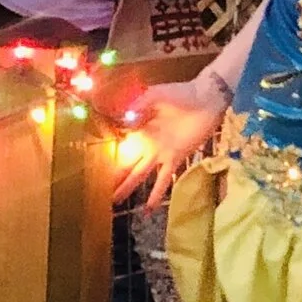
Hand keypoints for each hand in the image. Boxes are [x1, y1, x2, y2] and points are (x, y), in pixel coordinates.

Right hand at [111, 80, 227, 207]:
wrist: (207, 99)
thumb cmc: (182, 93)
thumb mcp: (156, 94)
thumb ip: (139, 104)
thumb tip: (124, 120)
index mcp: (140, 127)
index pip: (120, 145)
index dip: (108, 156)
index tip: (94, 169)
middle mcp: (147, 143)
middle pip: (126, 163)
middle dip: (114, 176)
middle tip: (99, 192)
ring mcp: (161, 153)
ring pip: (140, 174)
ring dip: (128, 187)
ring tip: (115, 201)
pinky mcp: (176, 158)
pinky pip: (163, 179)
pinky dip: (156, 194)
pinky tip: (148, 208)